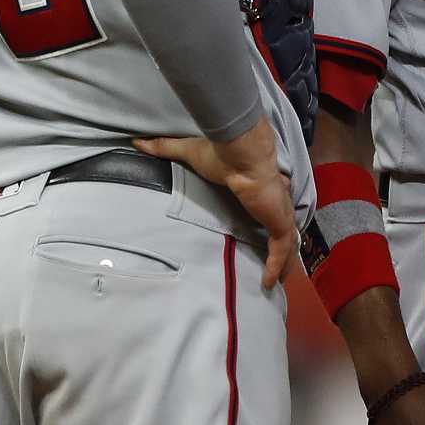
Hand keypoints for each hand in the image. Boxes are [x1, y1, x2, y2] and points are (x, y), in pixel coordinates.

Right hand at [135, 122, 294, 287]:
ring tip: (276, 280)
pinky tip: (267, 282)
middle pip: (281, 230)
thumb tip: (138, 142)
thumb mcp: (188, 152)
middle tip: (277, 265)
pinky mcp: (279, 223)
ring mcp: (279, 213)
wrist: (240, 153)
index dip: (268, 219)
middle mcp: (274, 202)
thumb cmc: (220, 153)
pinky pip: (281, 251)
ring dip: (283, 262)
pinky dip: (275, 266)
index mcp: (260, 187)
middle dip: (281, 247)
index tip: (263, 231)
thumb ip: (164, 148)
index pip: (267, 207)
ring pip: (286, 244)